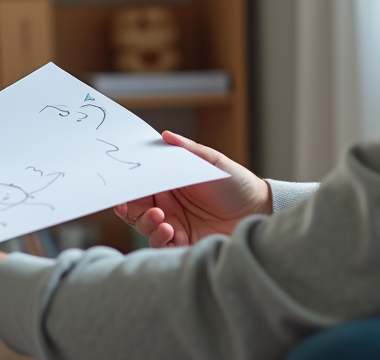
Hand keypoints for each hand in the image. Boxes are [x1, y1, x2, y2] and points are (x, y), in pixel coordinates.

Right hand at [114, 131, 271, 247]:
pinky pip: (162, 245)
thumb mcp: (212, 162)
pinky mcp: (184, 243)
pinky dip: (159, 239)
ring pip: (145, 227)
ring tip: (161, 218)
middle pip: (136, 208)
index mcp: (169, 184)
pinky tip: (170, 231)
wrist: (260, 210)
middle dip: (129, 208)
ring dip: (146, 223)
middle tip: (130, 205)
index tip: (119, 188)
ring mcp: (175, 225)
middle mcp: (168, 205)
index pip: (140, 186)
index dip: (127, 187)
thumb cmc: (237, 183)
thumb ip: (187, 150)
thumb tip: (164, 135)